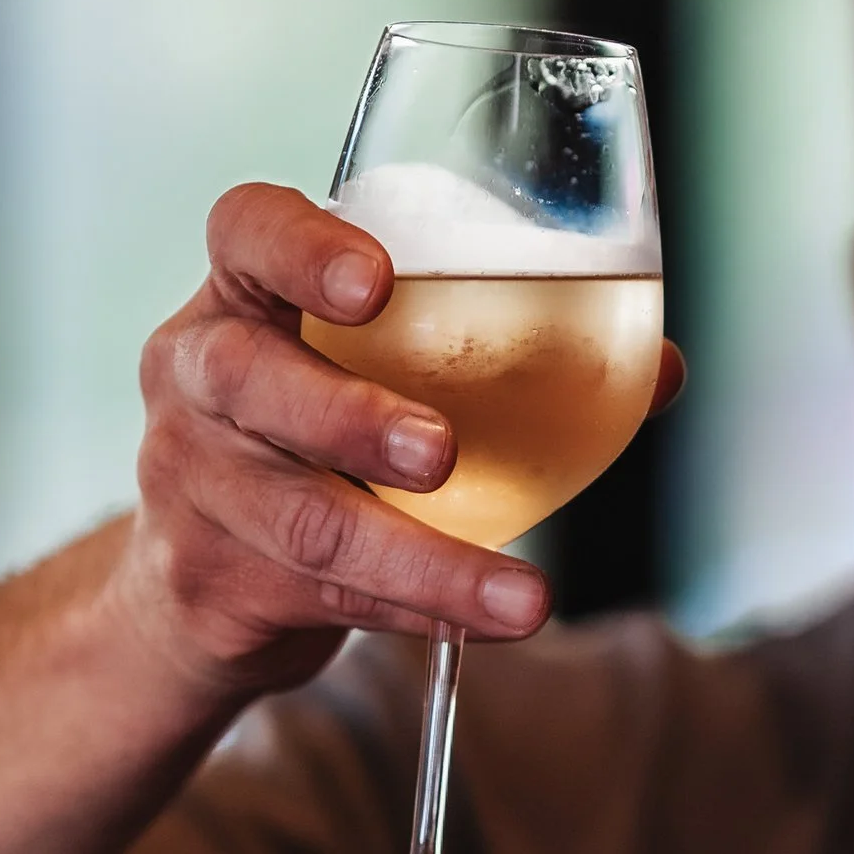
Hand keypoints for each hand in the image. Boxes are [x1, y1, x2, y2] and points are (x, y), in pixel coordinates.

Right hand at [116, 181, 679, 704]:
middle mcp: (200, 375)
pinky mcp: (213, 582)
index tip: (376, 277)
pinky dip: (422, 613)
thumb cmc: (318, 435)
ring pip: (305, 522)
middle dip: (351, 417)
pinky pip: (326, 599)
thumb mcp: (374, 368)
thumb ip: (502, 352)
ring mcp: (193, 483)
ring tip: (521, 595)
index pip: (247, 232)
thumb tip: (660, 369)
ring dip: (425, 560)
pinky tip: (488, 621)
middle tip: (440, 450)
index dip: (302, 247)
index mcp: (245, 293)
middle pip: (253, 380)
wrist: (200, 575)